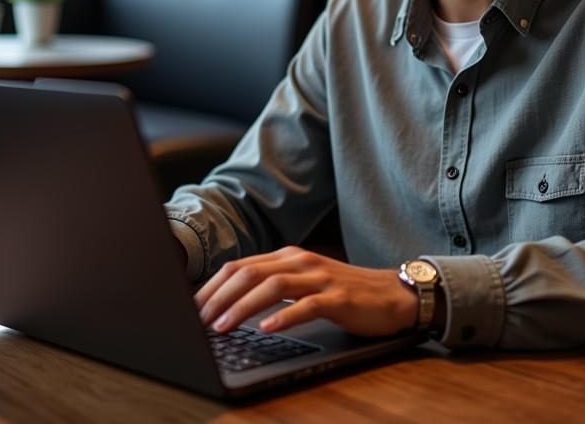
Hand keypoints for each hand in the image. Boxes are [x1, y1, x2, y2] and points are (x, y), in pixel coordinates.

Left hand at [195, 246, 418, 336]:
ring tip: (222, 327)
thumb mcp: (304, 283)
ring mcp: (320, 277)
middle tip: (198, 321)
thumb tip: (231, 303)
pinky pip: (307, 305)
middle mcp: (300, 261)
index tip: (192, 308)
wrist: (392, 294)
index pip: (240, 266)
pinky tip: (266, 328)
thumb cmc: (344, 292)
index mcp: (288, 256)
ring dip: (242, 307)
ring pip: (272, 286)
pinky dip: (283, 316)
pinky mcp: (338, 298)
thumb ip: (274, 286)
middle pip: (250, 273)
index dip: (213, 286)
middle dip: (219, 297)